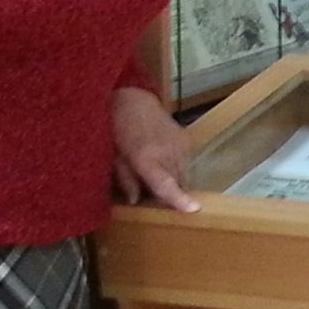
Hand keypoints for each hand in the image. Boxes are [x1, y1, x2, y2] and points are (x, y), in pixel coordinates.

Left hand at [112, 86, 198, 210]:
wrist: (133, 99)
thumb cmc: (116, 129)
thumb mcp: (114, 156)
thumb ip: (126, 180)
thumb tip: (136, 201)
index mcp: (146, 158)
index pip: (165, 183)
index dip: (179, 198)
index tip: (194, 209)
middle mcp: (167, 152)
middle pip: (178, 183)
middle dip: (170, 193)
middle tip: (153, 194)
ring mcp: (180, 145)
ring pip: (185, 175)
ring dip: (175, 181)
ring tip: (158, 174)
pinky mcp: (186, 139)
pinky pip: (187, 163)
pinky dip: (177, 168)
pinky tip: (163, 161)